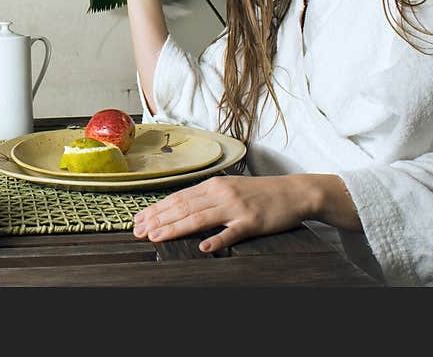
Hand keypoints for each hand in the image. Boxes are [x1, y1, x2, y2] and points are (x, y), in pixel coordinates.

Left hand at [133, 175, 315, 252]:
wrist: (294, 192)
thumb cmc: (260, 193)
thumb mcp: (230, 189)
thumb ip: (207, 197)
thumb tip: (181, 208)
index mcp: (213, 185)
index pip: (178, 198)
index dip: (157, 209)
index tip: (139, 219)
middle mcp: (221, 193)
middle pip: (183, 207)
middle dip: (158, 219)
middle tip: (138, 231)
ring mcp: (236, 208)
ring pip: (199, 218)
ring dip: (175, 228)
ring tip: (156, 237)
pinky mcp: (252, 222)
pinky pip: (232, 232)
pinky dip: (217, 240)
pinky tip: (203, 247)